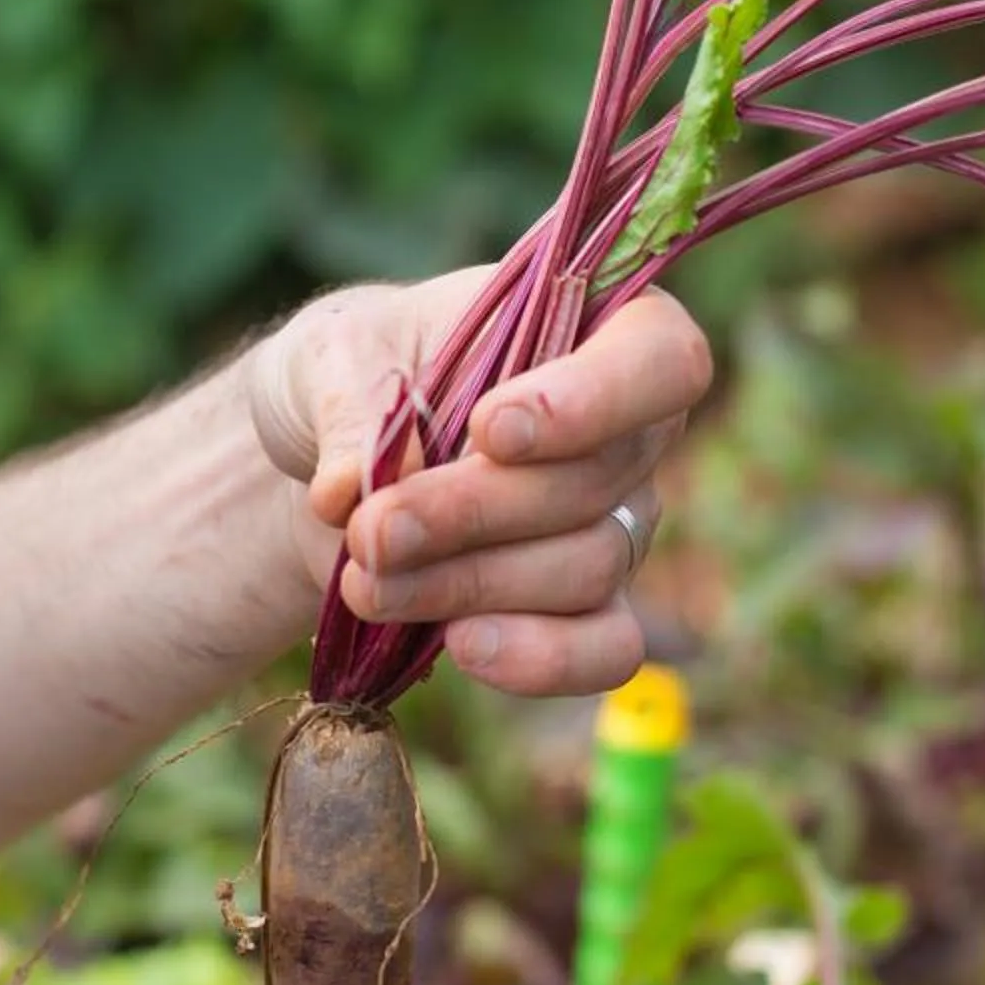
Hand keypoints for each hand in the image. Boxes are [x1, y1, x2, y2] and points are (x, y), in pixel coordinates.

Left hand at [249, 268, 714, 696]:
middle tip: (372, 530)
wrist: (325, 468)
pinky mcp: (583, 608)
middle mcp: (626, 428)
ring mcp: (614, 522)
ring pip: (586, 567)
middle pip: (598, 480)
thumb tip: (351, 490)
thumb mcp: (325, 355)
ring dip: (468, 583)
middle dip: (474, 513)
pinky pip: (605, 648)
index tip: (489, 429)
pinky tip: (462, 648)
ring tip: (366, 581)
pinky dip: (541, 658)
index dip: (593, 398)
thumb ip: (346, 406)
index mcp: (595, 325)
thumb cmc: (348, 378)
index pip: (659, 357)